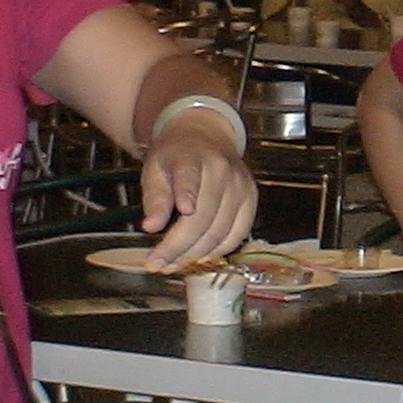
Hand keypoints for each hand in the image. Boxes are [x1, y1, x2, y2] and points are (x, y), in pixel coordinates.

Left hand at [139, 108, 256, 272]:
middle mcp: (222, 170)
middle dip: (178, 247)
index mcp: (192, 156)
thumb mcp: (155, 168)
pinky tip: (198, 257)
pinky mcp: (250, 199)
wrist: (206, 137)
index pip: (190, 176)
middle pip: (203, 216)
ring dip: (195, 254)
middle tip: (157, 265)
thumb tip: (151, 226)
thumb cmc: (176, 157)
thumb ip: (154, 197)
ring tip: (172, 265)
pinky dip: (218, 251)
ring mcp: (240, 185)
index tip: (184, 209)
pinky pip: (237, 234)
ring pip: (220, 230)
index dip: (188, 192)